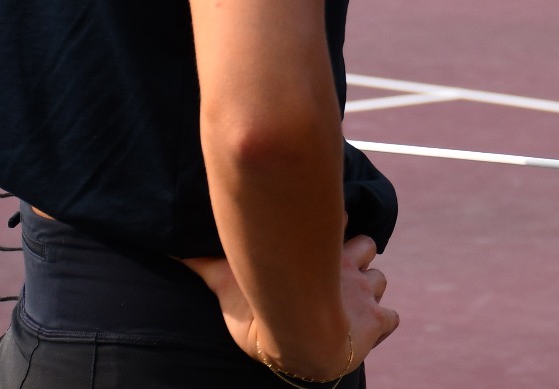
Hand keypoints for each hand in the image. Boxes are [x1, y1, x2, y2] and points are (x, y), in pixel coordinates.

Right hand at [184, 235, 399, 376]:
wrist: (298, 337)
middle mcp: (347, 266)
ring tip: (352, 301)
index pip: (339, 221)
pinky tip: (372, 327)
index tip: (324, 230)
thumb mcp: (228, 281)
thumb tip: (168, 246)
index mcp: (319, 250)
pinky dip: (384, 322)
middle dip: (354, 255)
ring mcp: (364, 294)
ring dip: (369, 288)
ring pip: (379, 280)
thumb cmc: (261, 306)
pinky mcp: (376, 323)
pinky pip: (390, 319)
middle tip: (337, 271)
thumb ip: (203, 263)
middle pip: (365, 246)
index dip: (334, 225)